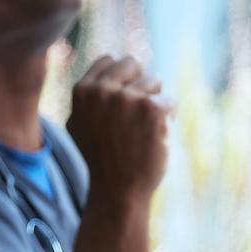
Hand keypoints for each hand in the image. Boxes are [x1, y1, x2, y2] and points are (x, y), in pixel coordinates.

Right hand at [65, 53, 170, 201]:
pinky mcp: (152, 109)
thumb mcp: (80, 124)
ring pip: (154, 81)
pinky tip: (154, 139)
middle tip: (136, 114)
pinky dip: (167, 121)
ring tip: (143, 130)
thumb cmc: (102, 159)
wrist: (118, 190)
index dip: (120, 80)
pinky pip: (170, 102)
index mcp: (82, 91)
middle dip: (139, 83)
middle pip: (132, 63)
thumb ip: (89, 95)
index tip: (121, 104)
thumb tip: (109, 61)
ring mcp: (127, 99)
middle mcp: (102, 91)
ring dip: (154, 103)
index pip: (109, 61)